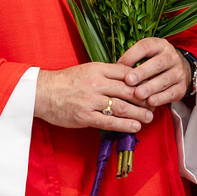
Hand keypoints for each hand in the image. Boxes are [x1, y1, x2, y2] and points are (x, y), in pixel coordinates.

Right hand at [34, 62, 153, 133]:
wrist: (42, 92)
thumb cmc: (64, 81)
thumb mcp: (85, 69)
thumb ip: (104, 73)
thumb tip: (124, 78)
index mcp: (97, 68)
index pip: (125, 73)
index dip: (141, 80)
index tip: (150, 86)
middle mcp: (96, 83)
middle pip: (127, 90)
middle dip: (144, 98)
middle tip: (154, 104)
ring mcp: (91, 100)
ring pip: (122, 107)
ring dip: (138, 113)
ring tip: (148, 117)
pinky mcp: (86, 116)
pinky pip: (110, 122)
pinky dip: (125, 125)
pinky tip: (135, 127)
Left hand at [118, 38, 191, 106]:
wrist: (182, 69)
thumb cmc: (156, 62)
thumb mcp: (147, 54)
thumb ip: (133, 59)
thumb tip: (115, 68)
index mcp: (159, 45)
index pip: (145, 47)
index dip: (132, 56)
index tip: (119, 66)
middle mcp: (171, 56)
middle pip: (157, 64)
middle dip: (142, 73)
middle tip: (129, 81)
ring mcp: (179, 72)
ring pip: (164, 79)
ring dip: (150, 87)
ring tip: (138, 94)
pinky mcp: (182, 87)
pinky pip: (171, 93)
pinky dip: (160, 98)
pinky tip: (150, 102)